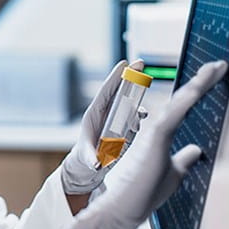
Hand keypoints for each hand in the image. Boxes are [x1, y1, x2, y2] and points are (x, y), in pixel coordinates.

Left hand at [61, 59, 145, 194]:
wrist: (90, 166)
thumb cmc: (85, 159)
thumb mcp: (87, 158)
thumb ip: (92, 159)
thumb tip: (97, 164)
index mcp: (94, 114)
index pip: (105, 92)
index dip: (114, 77)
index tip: (124, 63)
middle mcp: (105, 112)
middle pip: (118, 90)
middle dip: (129, 76)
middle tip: (141, 62)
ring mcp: (115, 118)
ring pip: (128, 102)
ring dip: (137, 98)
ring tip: (141, 108)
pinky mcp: (124, 126)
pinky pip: (134, 116)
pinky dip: (139, 114)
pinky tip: (143, 117)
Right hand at [66, 60, 227, 228]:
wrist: (123, 207)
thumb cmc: (143, 193)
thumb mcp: (173, 173)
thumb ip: (183, 159)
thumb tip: (196, 150)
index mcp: (161, 135)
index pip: (183, 109)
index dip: (199, 92)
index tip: (215, 76)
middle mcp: (157, 129)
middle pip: (183, 100)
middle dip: (203, 82)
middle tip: (220, 65)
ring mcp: (154, 132)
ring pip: (180, 102)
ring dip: (200, 84)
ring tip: (217, 68)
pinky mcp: (155, 138)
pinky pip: (174, 114)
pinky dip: (187, 99)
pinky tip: (200, 86)